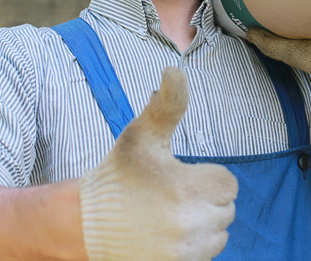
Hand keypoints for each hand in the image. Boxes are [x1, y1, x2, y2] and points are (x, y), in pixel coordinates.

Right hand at [79, 67, 237, 259]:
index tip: (180, 177)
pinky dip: (192, 248)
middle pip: (226, 211)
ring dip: (201, 227)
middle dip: (204, 202)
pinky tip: (166, 237)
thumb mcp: (141, 136)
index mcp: (187, 188)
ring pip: (218, 237)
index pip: (228, 184)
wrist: (82, 225)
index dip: (206, 177)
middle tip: (170, 197)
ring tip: (168, 217)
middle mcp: (190, 224)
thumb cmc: (117, 175)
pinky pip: (205, 257)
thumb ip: (167, 105)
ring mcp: (184, 253)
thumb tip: (174, 69)